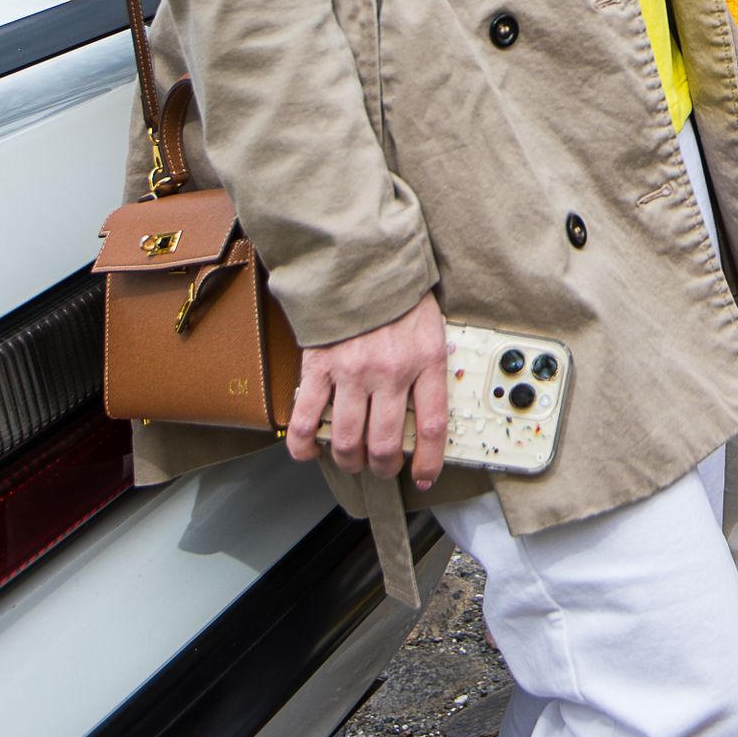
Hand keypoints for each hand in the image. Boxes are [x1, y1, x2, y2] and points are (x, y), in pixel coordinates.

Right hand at [285, 292, 448, 491]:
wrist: (362, 260)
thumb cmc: (399, 294)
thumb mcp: (431, 328)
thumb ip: (429, 366)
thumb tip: (426, 406)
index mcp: (425, 360)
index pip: (432, 426)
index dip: (428, 461)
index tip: (424, 476)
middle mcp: (390, 371)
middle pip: (384, 443)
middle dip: (382, 467)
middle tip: (381, 468)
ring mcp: (351, 372)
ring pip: (347, 440)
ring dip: (349, 461)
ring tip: (352, 460)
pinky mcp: (319, 367)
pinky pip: (306, 419)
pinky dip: (304, 445)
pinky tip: (308, 452)